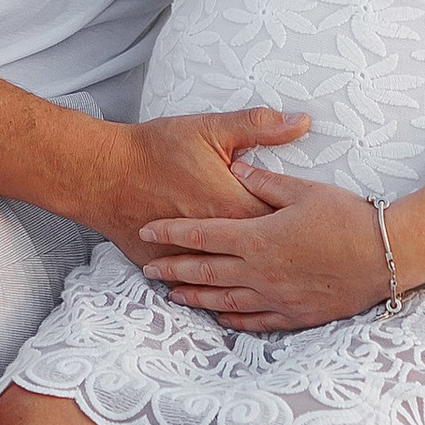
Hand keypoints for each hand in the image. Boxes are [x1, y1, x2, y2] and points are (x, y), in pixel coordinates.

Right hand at [92, 112, 310, 275]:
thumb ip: (259, 126)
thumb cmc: (155, 149)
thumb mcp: (210, 128)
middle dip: (287, 260)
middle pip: (263, 257)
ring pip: (232, 281)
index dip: (303, 228)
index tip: (322, 231)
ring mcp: (191, 258)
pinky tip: (234, 303)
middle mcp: (216, 240)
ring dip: (256, 283)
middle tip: (312, 264)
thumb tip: (302, 121)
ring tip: (283, 288)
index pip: (283, 224)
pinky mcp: (168, 266)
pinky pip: (197, 288)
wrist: (102, 174)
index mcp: (234, 207)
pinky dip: (217, 294)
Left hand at [138, 168, 390, 335]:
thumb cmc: (349, 217)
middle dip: (173, 270)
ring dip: (196, 298)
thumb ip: (265, 181)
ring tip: (174, 296)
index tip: (147, 230)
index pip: (202, 235)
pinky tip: (221, 318)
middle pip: (205, 272)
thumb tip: (235, 166)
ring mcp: (277, 298)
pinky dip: (234, 320)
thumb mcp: (305, 191)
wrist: (388, 255)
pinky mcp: (296, 314)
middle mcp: (260, 273)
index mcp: (258, 238)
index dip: (171, 233)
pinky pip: (256, 321)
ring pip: (224, 301)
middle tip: (148, 270)